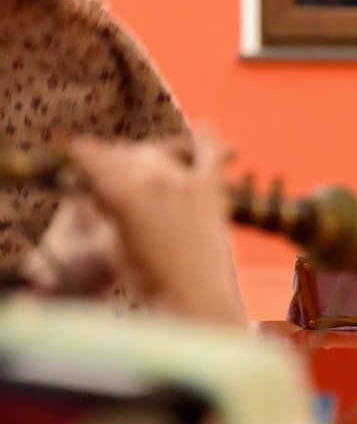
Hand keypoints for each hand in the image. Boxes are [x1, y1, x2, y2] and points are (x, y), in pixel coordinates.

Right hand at [63, 129, 243, 324]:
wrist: (194, 296)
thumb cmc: (144, 278)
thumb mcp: (111, 241)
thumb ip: (104, 208)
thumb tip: (98, 189)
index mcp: (122, 193)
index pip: (93, 157)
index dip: (81, 155)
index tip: (75, 153)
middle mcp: (155, 178)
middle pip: (126, 153)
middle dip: (112, 160)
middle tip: (105, 173)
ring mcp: (187, 180)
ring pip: (159, 152)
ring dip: (146, 155)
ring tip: (138, 167)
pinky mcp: (212, 188)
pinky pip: (209, 153)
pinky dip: (206, 139)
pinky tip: (205, 126)